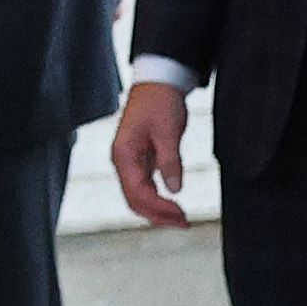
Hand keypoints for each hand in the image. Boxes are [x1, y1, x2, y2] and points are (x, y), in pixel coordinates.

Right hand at [110, 80, 194, 225]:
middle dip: (158, 215)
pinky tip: (173, 204)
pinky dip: (158, 199)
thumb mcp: (168, 131)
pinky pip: (145, 187)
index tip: (180, 214)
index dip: (159, 207)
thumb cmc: (159, 101)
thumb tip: (174, 189)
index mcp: (124, 154)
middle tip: (183, 223)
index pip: (137, 192)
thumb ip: (170, 161)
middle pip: (135, 200)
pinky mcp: (140, 160)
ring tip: (180, 218)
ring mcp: (130, 162)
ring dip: (158, 210)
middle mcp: (123, 161)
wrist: (157, 82)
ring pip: (139, 196)